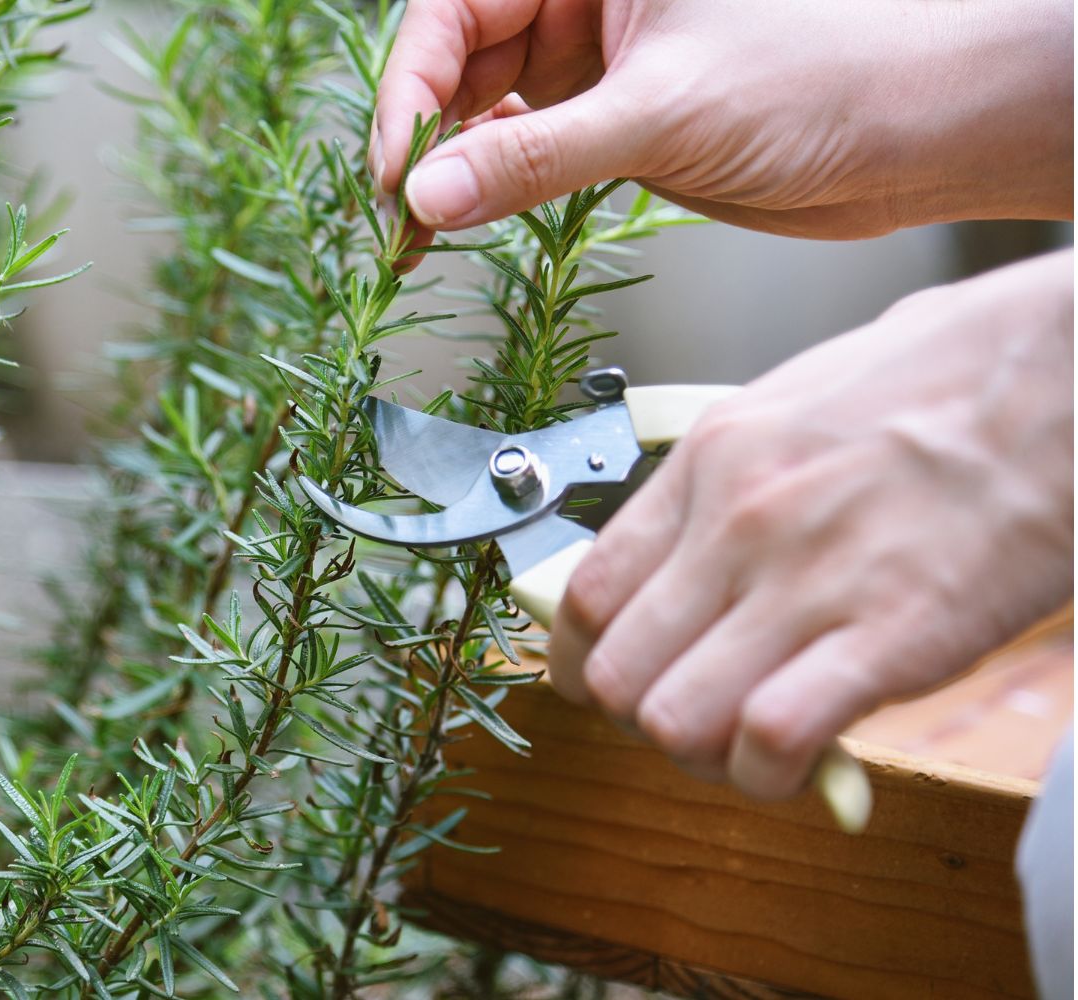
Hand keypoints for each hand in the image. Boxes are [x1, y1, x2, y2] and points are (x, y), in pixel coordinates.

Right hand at [372, 0, 1071, 237]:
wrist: (915, 137)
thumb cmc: (825, 75)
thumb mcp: (659, 114)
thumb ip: (533, 159)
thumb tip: (430, 192)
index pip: (457, 8)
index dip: (412, 85)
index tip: (398, 165)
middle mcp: (586, 2)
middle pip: (460, 56)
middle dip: (424, 132)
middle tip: (403, 210)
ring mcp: (599, 62)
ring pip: (489, 107)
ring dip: (452, 166)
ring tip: (424, 229)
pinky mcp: (616, 121)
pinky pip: (529, 148)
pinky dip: (496, 184)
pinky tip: (474, 214)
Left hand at [548, 249, 1073, 798]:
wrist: (1070, 372)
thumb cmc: (945, 379)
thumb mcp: (793, 402)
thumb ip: (724, 482)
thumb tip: (681, 550)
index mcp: (709, 462)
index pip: (585, 595)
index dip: (581, 661)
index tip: (605, 681)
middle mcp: (737, 523)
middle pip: (617, 676)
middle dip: (639, 719)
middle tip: (690, 715)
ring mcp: (808, 581)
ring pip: (675, 720)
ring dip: (703, 756)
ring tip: (747, 743)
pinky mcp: (891, 636)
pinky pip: (772, 739)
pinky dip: (772, 772)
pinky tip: (801, 760)